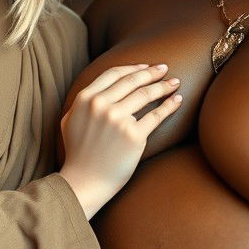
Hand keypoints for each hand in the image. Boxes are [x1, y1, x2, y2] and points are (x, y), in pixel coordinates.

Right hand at [59, 64, 181, 218]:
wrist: (85, 182)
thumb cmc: (79, 153)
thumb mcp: (71, 120)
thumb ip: (84, 102)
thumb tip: (101, 89)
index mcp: (85, 99)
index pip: (113, 74)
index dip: (132, 67)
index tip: (146, 67)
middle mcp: (101, 105)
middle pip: (133, 80)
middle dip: (152, 73)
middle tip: (165, 69)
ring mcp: (118, 120)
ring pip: (146, 94)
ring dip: (164, 86)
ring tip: (175, 83)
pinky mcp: (134, 136)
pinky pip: (156, 116)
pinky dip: (169, 106)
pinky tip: (177, 100)